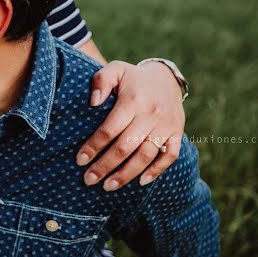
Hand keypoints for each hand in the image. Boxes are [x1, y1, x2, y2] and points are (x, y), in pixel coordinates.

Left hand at [76, 60, 184, 190]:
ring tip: (108, 186)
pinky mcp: (177, 132)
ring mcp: (166, 125)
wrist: (166, 78)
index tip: (80, 160)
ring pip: (146, 156)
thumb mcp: (115, 70)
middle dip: (105, 166)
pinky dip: (156, 171)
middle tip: (89, 180)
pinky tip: (140, 182)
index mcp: (133, 100)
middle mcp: (151, 114)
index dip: (93, 147)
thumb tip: (93, 102)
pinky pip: (169, 156)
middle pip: (125, 147)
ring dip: (126, 174)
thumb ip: (101, 81)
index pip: (110, 129)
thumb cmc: (132, 78)